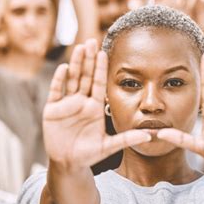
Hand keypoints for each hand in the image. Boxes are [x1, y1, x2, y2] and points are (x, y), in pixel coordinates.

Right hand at [43, 39, 150, 166]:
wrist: (69, 163)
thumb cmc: (89, 154)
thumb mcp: (109, 146)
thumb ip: (128, 139)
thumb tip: (150, 135)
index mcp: (94, 107)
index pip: (98, 83)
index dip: (100, 69)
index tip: (104, 53)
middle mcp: (81, 102)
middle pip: (84, 76)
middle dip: (88, 59)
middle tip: (92, 41)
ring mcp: (66, 105)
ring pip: (71, 80)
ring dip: (74, 64)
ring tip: (79, 48)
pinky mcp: (52, 110)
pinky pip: (56, 92)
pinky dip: (59, 80)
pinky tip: (63, 68)